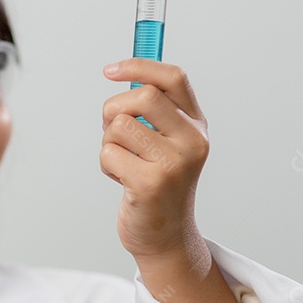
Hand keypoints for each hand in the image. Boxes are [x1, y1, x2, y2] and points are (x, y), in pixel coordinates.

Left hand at [100, 59, 208, 259]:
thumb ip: (153, 112)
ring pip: (119, 126)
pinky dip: (106, 165)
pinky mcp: (150, 184)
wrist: (166, 236)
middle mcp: (192, 141)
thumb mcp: (166, 144)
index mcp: (196, 125)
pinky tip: (122, 180)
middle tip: (112, 130)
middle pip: (142, 97)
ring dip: (108, 142)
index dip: (138, 65)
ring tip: (122, 161)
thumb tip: (122, 73)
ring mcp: (173, 163)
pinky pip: (109, 154)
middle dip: (113, 109)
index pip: (173, 78)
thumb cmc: (158, 184)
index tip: (110, 70)